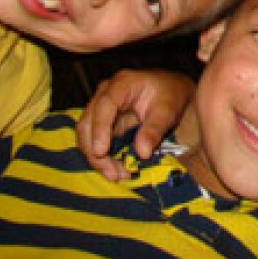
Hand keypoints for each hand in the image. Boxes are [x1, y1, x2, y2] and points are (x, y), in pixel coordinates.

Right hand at [76, 68, 195, 180]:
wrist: (171, 92)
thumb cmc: (170, 96)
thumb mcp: (168, 110)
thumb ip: (155, 129)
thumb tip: (142, 153)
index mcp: (122, 83)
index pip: (104, 105)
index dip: (100, 129)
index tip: (101, 152)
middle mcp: (105, 93)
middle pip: (88, 121)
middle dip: (95, 151)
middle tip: (113, 173)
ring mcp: (100, 107)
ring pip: (86, 134)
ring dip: (96, 158)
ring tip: (117, 175)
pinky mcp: (101, 122)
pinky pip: (93, 141)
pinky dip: (101, 158)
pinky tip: (115, 171)